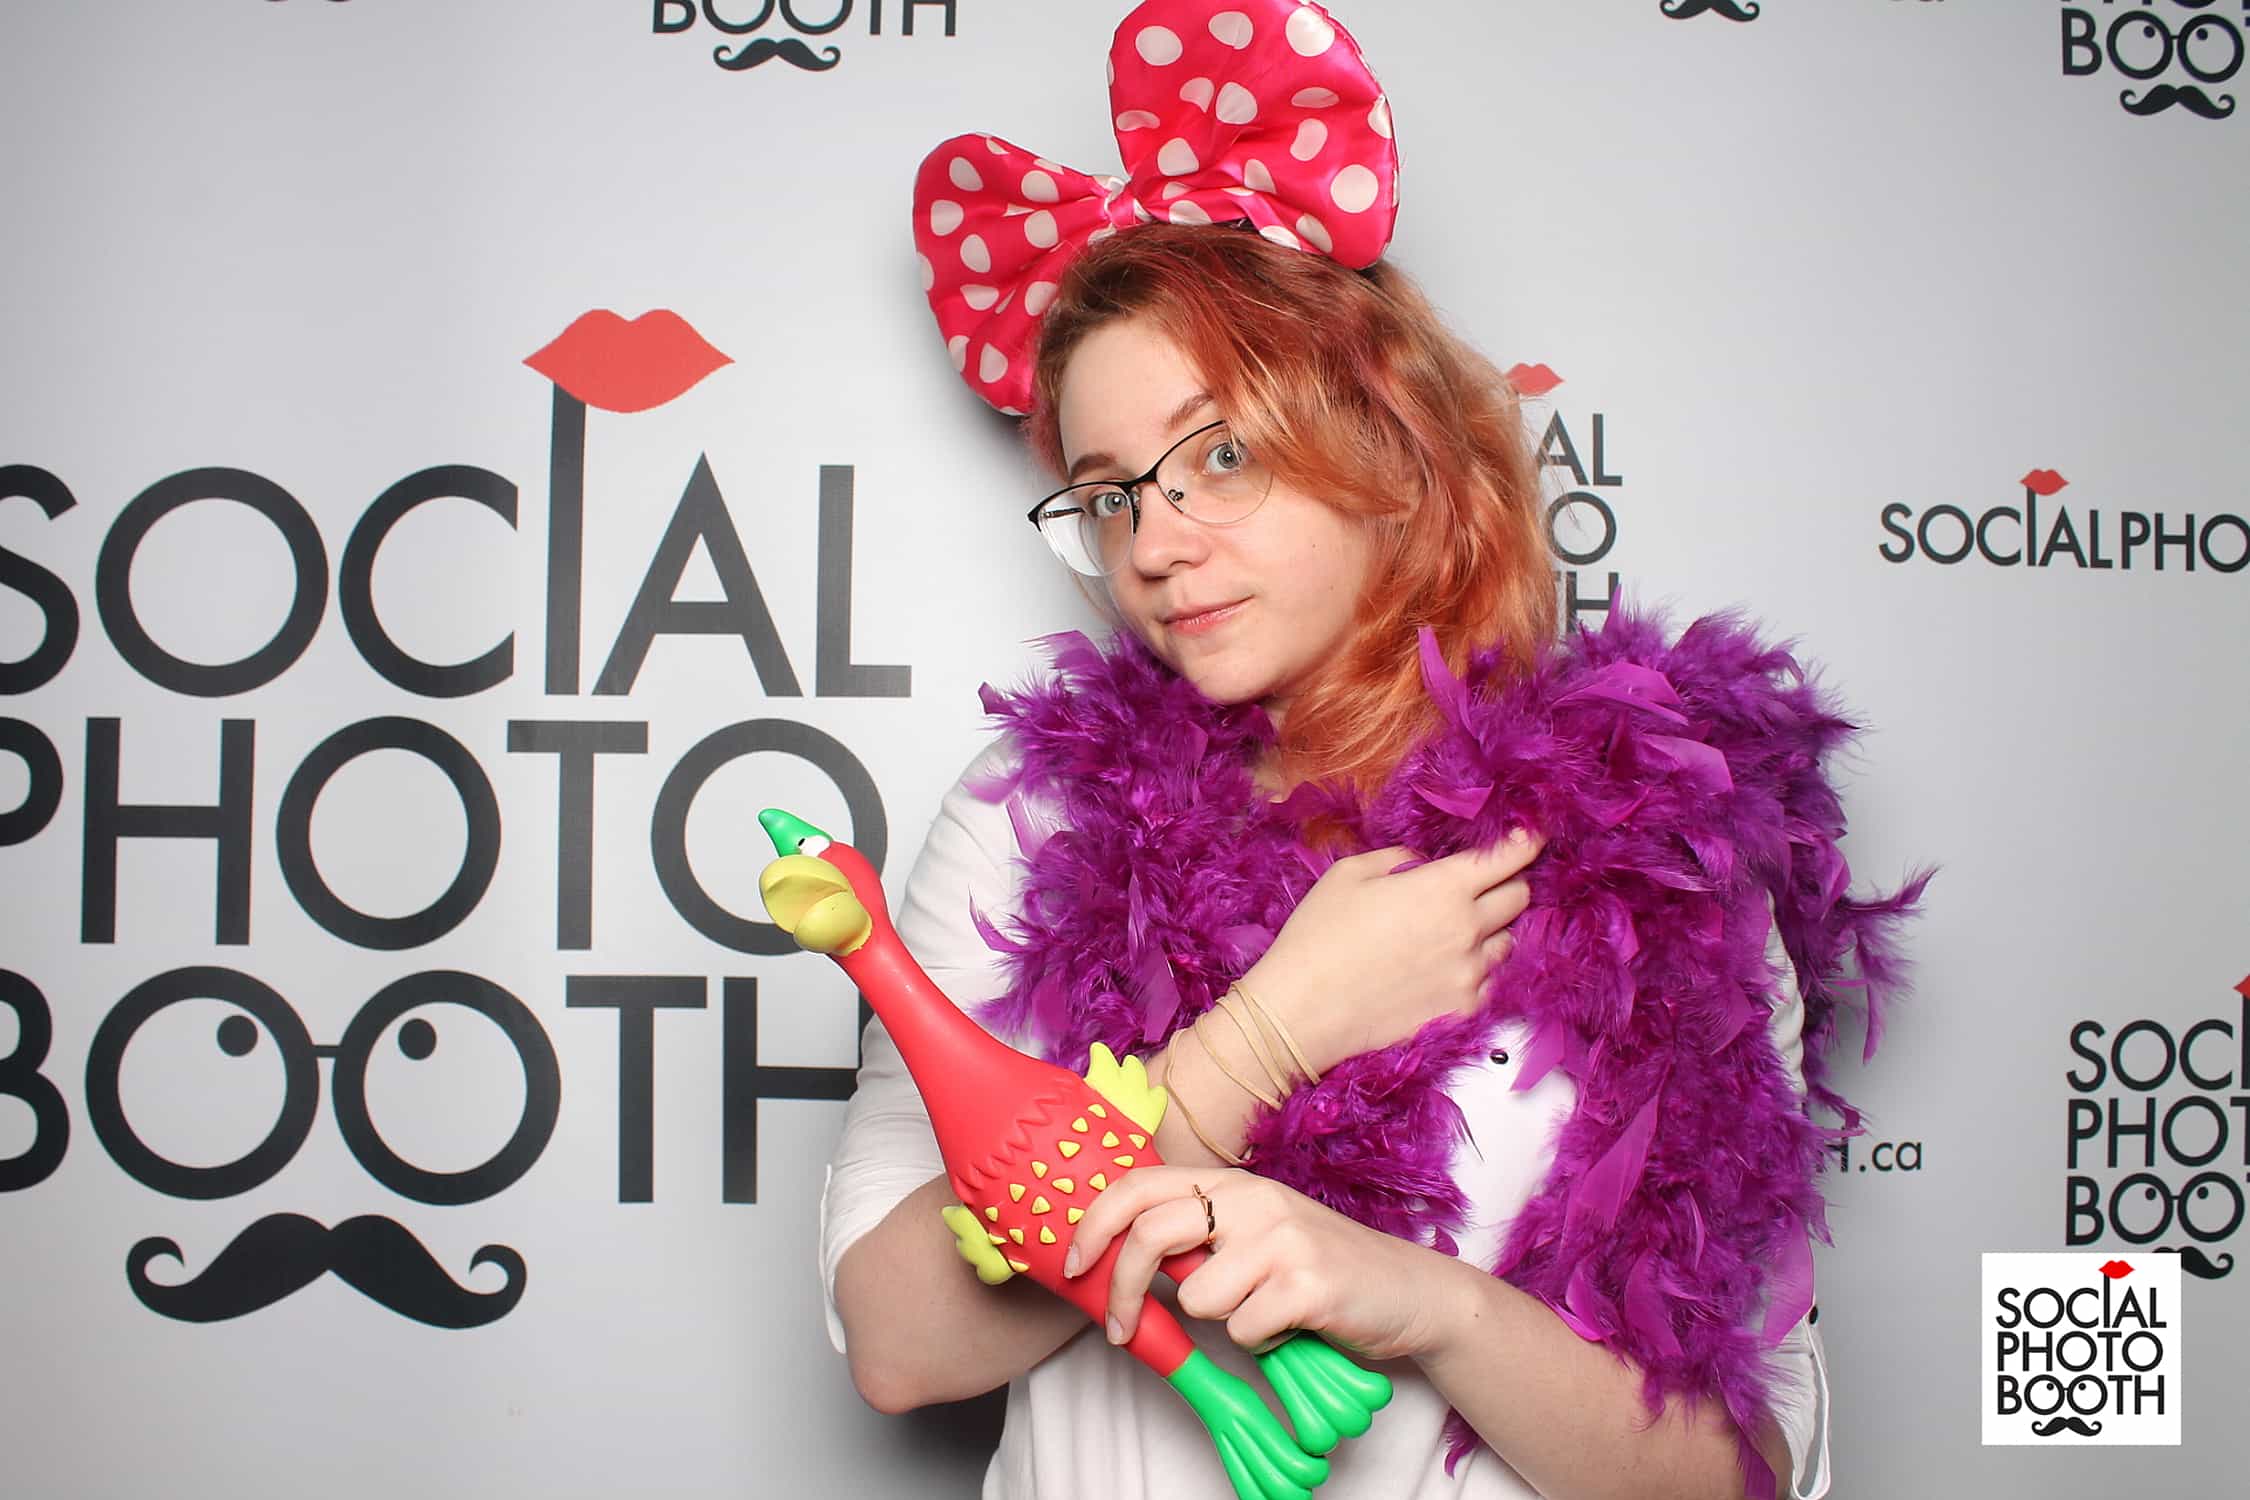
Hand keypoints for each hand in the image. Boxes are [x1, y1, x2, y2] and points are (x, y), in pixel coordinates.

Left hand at [1061, 1165, 1457, 1363]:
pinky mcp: (1306, 1286)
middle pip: (1150, 1235)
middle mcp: (1254, 1200)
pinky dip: (1260, 1341)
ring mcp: (1282, 1240)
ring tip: (1261, 1311)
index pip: (1140, 1185)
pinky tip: (1290, 1324)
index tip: (1072, 1266)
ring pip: (1197, 1298)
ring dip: (1220, 1320)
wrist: (1408, 1291)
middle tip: (1121, 1329)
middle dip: (1123, 1290)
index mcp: (1233, 1183)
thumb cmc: (1317, 1267)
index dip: (1093, 1225)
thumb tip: (1115, 1258)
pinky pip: (1242, 1330)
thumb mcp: (1254, 1232)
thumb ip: (1197, 1235)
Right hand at [1249, 830, 1545, 1076]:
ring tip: (1455, 933)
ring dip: (1491, 931)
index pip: (1507, 858)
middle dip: (1508, 884)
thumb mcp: (1349, 873)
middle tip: (1484, 885)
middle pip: (1519, 897)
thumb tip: (1422, 865)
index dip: (1523, 842)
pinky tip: (1446, 968)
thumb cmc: (1317, 935)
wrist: (1302, 1011)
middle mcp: (1467, 929)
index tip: (1529, 837)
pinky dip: (1478, 970)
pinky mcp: (1462, 1010)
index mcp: (1443, 888)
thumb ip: (1398, 859)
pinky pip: (1490, 983)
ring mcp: (1469, 974)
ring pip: (1507, 943)